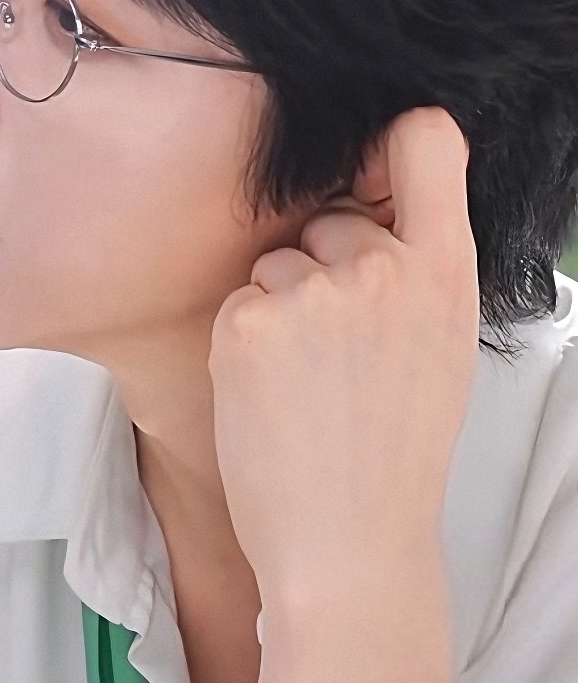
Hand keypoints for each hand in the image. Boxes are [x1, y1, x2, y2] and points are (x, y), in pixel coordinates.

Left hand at [208, 107, 480, 623]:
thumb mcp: (440, 345)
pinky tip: (270, 397)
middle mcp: (382, 267)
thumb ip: (417, 270)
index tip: (373, 175)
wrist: (346, 544)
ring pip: (275, 263)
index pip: (427, 139)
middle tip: (334, 355)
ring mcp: (312, 292)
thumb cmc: (394, 453)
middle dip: (320, 268)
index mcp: (444, 269)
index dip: (392, 142)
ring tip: (305, 385)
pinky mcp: (247, 322)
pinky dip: (242, 343)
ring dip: (278, 308)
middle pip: (329, 218)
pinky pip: (237, 302)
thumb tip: (376, 205)